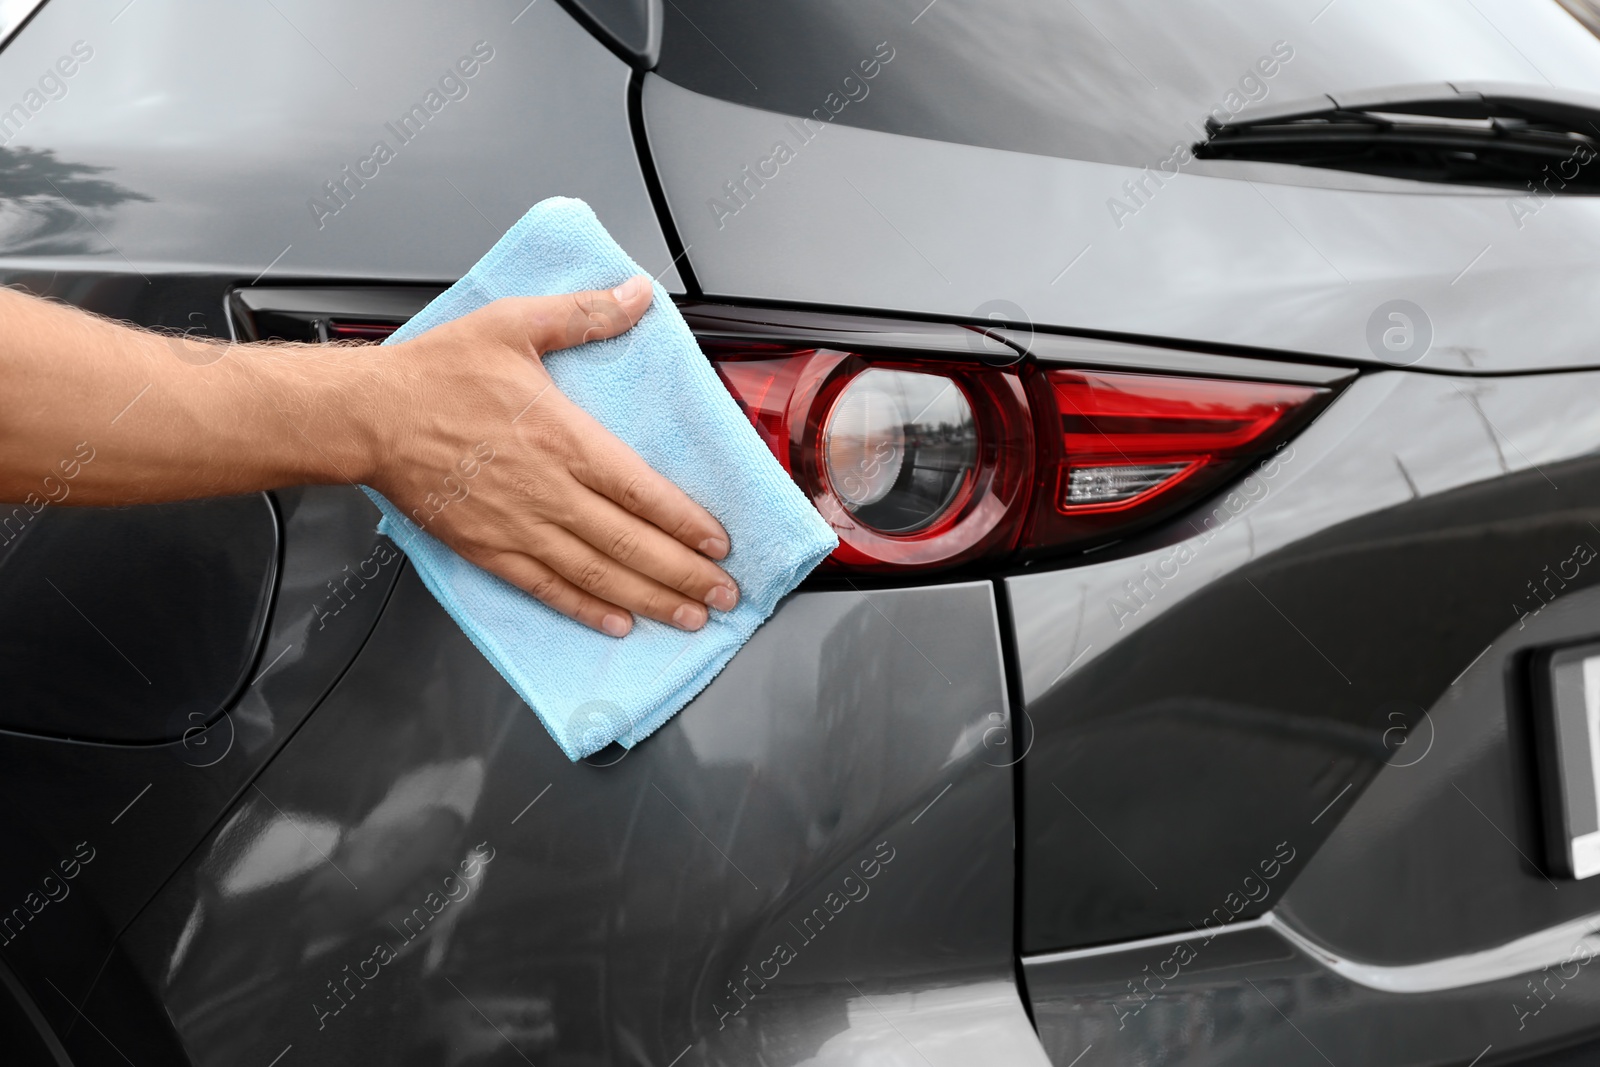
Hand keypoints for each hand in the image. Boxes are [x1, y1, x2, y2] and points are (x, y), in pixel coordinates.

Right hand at [367, 275, 737, 637]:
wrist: (367, 417)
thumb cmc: (437, 373)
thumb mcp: (516, 324)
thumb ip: (584, 315)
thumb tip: (637, 295)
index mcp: (563, 438)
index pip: (642, 490)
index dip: (686, 521)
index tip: (720, 542)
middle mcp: (549, 491)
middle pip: (631, 543)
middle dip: (685, 573)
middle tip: (724, 593)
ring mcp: (519, 527)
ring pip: (598, 574)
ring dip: (651, 599)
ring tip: (690, 616)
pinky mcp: (488, 550)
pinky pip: (546, 589)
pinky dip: (586, 610)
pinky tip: (617, 625)